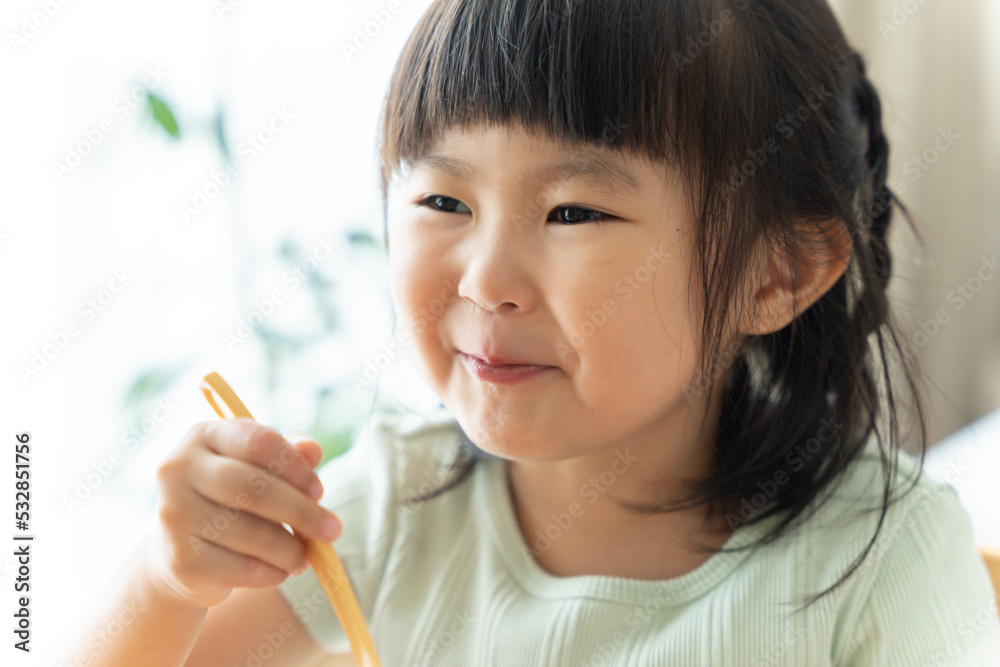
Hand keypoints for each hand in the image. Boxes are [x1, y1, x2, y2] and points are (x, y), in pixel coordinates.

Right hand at [144, 419, 341, 608]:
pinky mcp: (181, 560)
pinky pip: (240, 568)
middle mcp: (179, 470)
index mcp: (203, 436)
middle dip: (301, 512)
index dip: (295, 467)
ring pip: (250, 533)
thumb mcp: (258, 470)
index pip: (258, 441)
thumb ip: (287, 455)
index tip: (318, 490)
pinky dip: (272, 572)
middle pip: (252, 487)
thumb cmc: (231, 502)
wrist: (181, 555)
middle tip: (332, 530)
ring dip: (290, 549)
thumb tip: (313, 450)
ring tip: (305, 556)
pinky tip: (281, 571)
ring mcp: (174, 515)